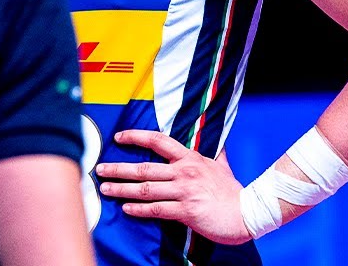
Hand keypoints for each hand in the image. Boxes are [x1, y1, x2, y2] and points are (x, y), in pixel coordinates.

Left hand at [93, 129, 251, 244]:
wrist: (248, 212)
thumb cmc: (233, 191)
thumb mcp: (222, 166)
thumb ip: (215, 154)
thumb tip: (217, 141)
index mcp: (191, 158)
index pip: (159, 141)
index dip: (136, 136)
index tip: (119, 137)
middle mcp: (185, 172)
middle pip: (144, 167)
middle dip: (118, 168)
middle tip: (99, 169)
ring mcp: (184, 191)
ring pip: (145, 188)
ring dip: (122, 189)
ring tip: (105, 189)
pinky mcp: (186, 211)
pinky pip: (156, 209)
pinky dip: (139, 210)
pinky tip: (126, 209)